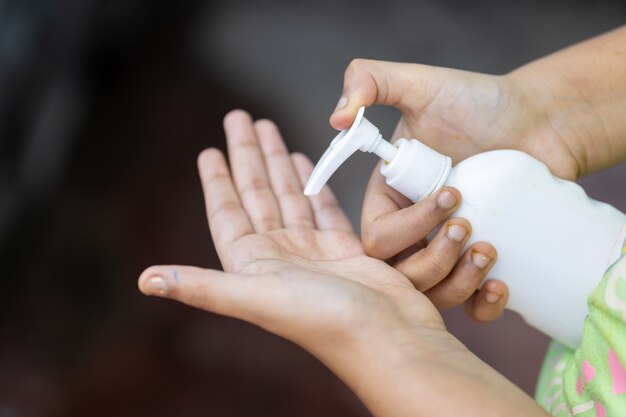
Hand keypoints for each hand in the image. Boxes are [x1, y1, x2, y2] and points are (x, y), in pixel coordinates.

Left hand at [137, 110, 547, 416]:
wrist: (386, 338)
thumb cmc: (322, 321)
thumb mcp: (256, 297)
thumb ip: (202, 286)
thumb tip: (144, 281)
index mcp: (252, 263)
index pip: (228, 212)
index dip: (217, 181)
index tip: (208, 149)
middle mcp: (279, 255)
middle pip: (257, 194)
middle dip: (248, 156)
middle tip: (241, 117)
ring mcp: (312, 251)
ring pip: (289, 196)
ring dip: (278, 163)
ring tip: (271, 130)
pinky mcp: (344, 249)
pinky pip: (322, 207)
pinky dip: (313, 184)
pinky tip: (305, 162)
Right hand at [330, 59, 587, 320]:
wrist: (537, 120)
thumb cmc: (477, 102)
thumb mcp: (419, 84)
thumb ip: (370, 82)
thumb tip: (336, 120)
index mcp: (388, 199)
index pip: (378, 238)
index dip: (408, 228)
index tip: (452, 195)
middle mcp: (413, 231)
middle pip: (401, 276)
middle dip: (433, 259)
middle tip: (469, 226)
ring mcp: (447, 251)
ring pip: (433, 296)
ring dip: (458, 283)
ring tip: (491, 250)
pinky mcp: (480, 266)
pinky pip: (471, 308)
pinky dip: (483, 306)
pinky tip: (500, 284)